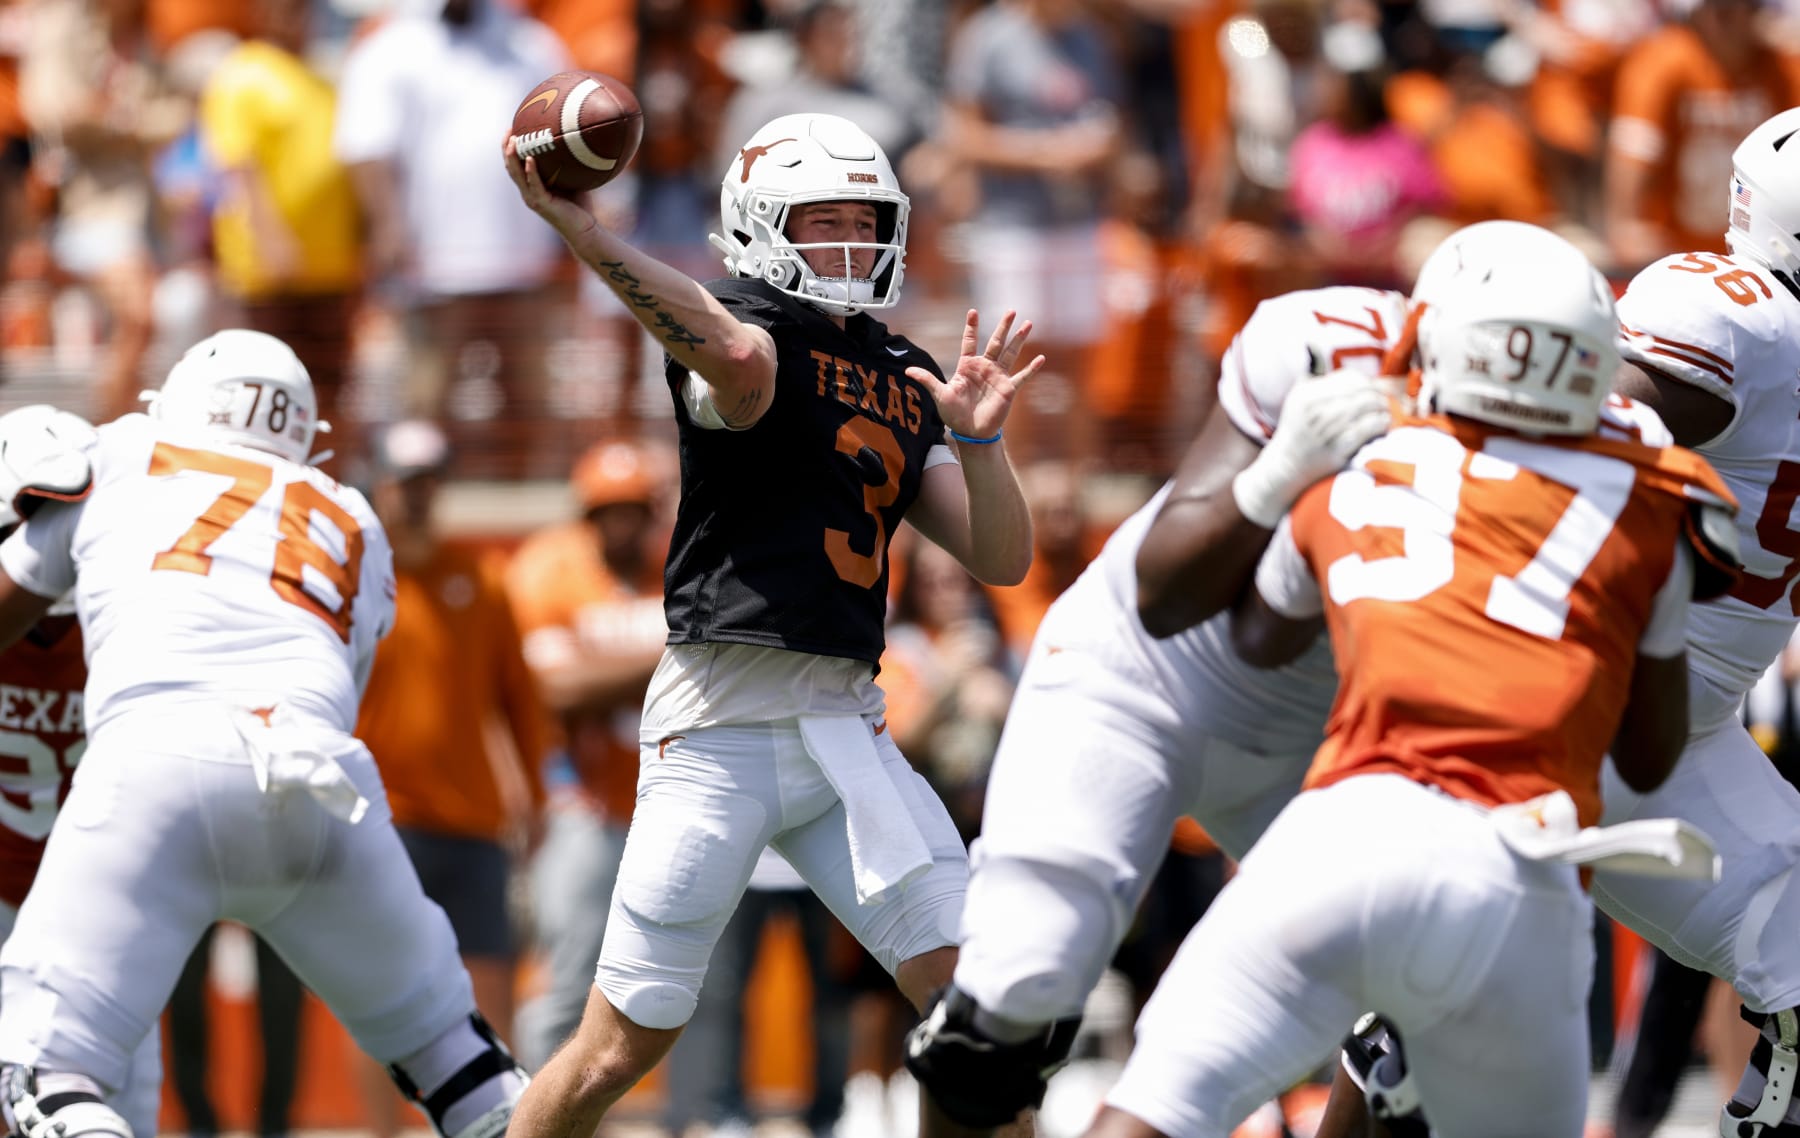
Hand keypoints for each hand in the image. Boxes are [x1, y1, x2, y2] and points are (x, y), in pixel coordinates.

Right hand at [502, 133, 600, 240]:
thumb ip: (569, 162)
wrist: (584, 228)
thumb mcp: (572, 179)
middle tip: (508, 129)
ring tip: (512, 140)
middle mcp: (528, 191)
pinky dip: (530, 171)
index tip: (512, 128)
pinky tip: (530, 159)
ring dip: (512, 157)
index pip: (515, 164)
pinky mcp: (542, 203)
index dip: (510, 147)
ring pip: (516, 175)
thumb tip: (577, 139)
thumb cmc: (581, 204)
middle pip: (510, 167)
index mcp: (531, 185)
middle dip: (506, 148)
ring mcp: (532, 198)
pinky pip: (534, 184)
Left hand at [909, 309, 1045, 440]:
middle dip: (1003, 326)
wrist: (970, 432)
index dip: (971, 327)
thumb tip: (907, 372)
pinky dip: (1031, 368)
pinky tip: (1041, 358)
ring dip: (1019, 339)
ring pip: (1011, 353)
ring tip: (1028, 324)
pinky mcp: (1008, 389)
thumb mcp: (939, 395)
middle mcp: (984, 367)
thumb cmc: (954, 414)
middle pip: (996, 342)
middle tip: (1011, 310)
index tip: (973, 311)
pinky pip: (1022, 376)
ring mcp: (998, 377)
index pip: (970, 341)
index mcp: (967, 366)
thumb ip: (927, 380)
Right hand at [1231, 369, 1391, 527]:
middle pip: (1361, 392)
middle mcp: (1315, 411)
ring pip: (1367, 409)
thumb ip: (1312, 374)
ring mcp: (1326, 431)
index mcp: (1307, 395)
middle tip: (1385, 402)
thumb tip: (1316, 344)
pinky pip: (1367, 430)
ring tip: (1385, 413)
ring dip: (1383, 409)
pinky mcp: (1337, 450)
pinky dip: (1380, 424)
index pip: (1349, 378)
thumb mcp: (1297, 397)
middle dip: (1379, 395)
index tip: (1373, 390)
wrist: (1287, 466)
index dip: (1366, 382)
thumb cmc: (1297, 428)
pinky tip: (1382, 425)